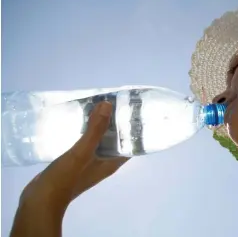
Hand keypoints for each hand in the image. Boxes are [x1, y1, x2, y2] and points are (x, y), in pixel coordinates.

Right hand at [11, 101, 128, 236]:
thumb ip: (96, 129)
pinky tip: (78, 120)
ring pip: (99, 141)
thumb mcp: (83, 151)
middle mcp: (104, 162)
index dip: (132, 128)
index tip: (132, 109)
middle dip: (114, 123)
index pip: (130, 144)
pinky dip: (85, 133)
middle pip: (115, 140)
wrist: (41, 200)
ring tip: (96, 105)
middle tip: (113, 101)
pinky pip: (85, 144)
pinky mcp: (75, 163)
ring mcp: (89, 163)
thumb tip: (108, 105)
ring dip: (99, 127)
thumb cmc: (66, 177)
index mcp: (111, 162)